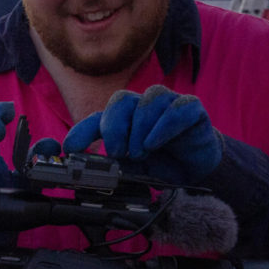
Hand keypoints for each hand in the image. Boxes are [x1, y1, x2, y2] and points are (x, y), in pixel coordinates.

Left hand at [63, 85, 221, 185]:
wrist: (198, 170)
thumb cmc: (162, 164)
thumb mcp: (133, 170)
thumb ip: (116, 167)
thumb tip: (93, 170)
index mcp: (123, 119)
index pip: (98, 118)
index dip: (82, 131)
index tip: (71, 148)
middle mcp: (142, 106)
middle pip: (121, 100)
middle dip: (114, 127)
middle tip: (117, 152)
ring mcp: (168, 104)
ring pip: (149, 99)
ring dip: (140, 127)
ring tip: (141, 152)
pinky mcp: (191, 108)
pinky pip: (177, 108)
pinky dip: (164, 125)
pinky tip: (155, 143)